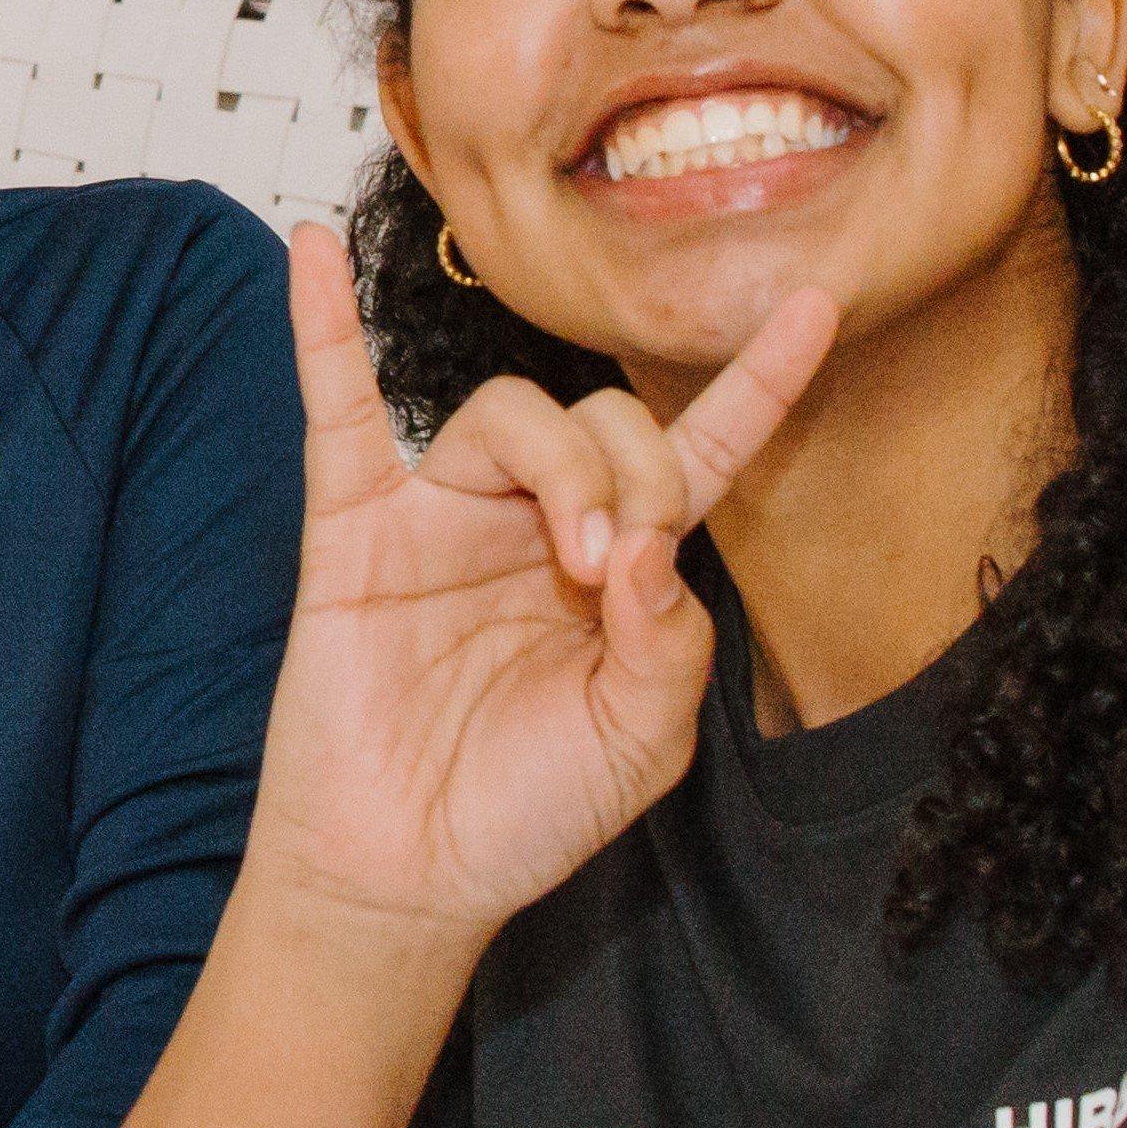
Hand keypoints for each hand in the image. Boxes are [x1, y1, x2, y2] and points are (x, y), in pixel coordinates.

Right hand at [252, 223, 830, 947]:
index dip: (759, 384)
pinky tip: (309, 254)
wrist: (408, 873)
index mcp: (619, 570)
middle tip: (621, 572)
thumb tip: (641, 545)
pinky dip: (319, 327)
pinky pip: (336, 411)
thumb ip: (669, 641)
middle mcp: (534, 523)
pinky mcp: (354, 532)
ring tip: (570, 559)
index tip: (817, 307)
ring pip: (509, 413)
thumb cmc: (525, 812)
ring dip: (565, 468)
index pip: (700, 455)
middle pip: (604, 420)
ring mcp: (441, 518)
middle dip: (641, 476)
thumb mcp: (642, 741)